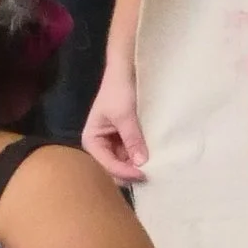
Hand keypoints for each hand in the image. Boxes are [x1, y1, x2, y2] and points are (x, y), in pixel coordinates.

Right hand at [82, 62, 147, 183]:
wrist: (126, 72)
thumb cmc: (118, 91)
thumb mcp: (125, 115)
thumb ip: (132, 139)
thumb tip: (142, 164)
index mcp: (91, 140)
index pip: (107, 164)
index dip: (124, 171)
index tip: (145, 174)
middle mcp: (100, 146)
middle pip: (114, 168)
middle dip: (130, 172)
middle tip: (152, 174)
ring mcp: (113, 144)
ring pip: (125, 164)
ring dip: (138, 166)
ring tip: (155, 168)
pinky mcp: (125, 141)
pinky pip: (132, 155)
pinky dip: (142, 158)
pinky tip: (154, 159)